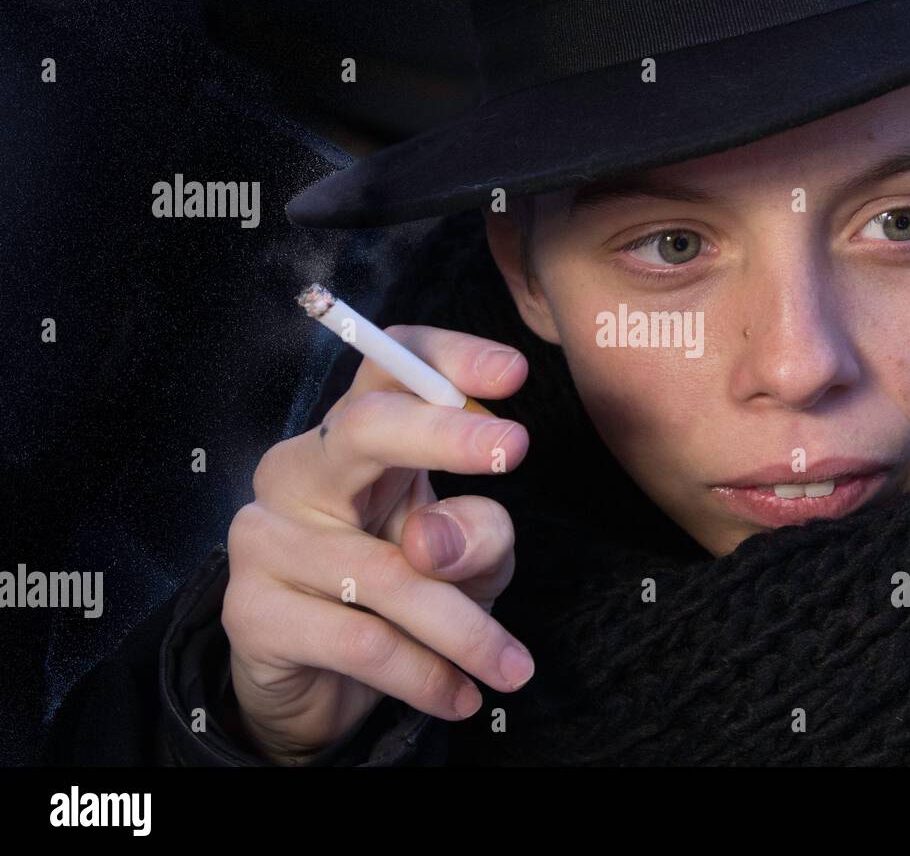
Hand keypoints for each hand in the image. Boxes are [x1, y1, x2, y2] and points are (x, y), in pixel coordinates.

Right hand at [221, 325, 531, 764]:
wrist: (320, 686)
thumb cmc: (405, 596)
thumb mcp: (467, 559)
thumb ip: (476, 534)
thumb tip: (435, 541)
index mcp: (360, 439)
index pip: (391, 367)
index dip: (449, 358)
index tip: (514, 373)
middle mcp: (303, 470)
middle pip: (365, 426)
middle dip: (444, 433)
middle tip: (515, 448)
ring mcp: (265, 536)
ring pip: (388, 570)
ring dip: (465, 628)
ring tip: (512, 667)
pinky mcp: (249, 609)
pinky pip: (359, 640)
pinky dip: (424, 675)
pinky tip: (458, 696)